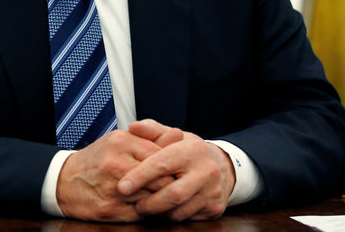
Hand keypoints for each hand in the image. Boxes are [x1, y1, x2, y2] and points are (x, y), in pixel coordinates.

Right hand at [55, 128, 180, 221]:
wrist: (65, 181)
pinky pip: (141, 213)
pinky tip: (145, 205)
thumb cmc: (98, 160)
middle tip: (175, 186)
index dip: (172, 166)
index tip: (177, 170)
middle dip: (170, 185)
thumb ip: (151, 138)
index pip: (161, 156)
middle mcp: (116, 164)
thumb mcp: (121, 140)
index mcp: (121, 142)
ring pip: (152, 198)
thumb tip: (179, 134)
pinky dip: (147, 211)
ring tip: (160, 196)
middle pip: (160, 179)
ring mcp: (112, 189)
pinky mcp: (110, 210)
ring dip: (160, 199)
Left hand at [117, 120, 234, 220]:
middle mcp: (206, 170)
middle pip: (174, 194)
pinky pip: (188, 218)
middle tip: (135, 203)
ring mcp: (213, 191)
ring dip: (159, 212)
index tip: (122, 186)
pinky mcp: (215, 208)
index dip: (139, 176)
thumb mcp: (172, 136)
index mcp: (192, 150)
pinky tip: (163, 210)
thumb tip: (133, 127)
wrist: (222, 165)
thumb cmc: (188, 150)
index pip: (162, 164)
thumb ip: (152, 130)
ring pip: (180, 211)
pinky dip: (172, 216)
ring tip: (146, 207)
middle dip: (150, 202)